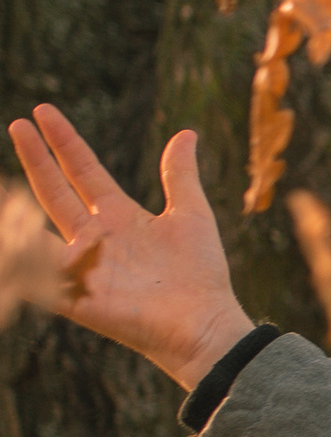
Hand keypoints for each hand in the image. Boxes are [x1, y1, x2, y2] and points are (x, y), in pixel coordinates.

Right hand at [8, 104, 251, 391]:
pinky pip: (42, 273)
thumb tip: (186, 133)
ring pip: (41, 227)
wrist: (205, 324)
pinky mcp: (78, 297)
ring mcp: (84, 265)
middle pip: (56, 191)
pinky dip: (25, 255)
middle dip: (37, 158)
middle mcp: (96, 237)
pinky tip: (14, 233)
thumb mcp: (191, 215)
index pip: (83, 171)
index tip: (43, 112)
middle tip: (18, 124)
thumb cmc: (200, 275)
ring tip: (4, 179)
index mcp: (119, 216)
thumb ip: (180, 176)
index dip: (64, 142)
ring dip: (21, 202)